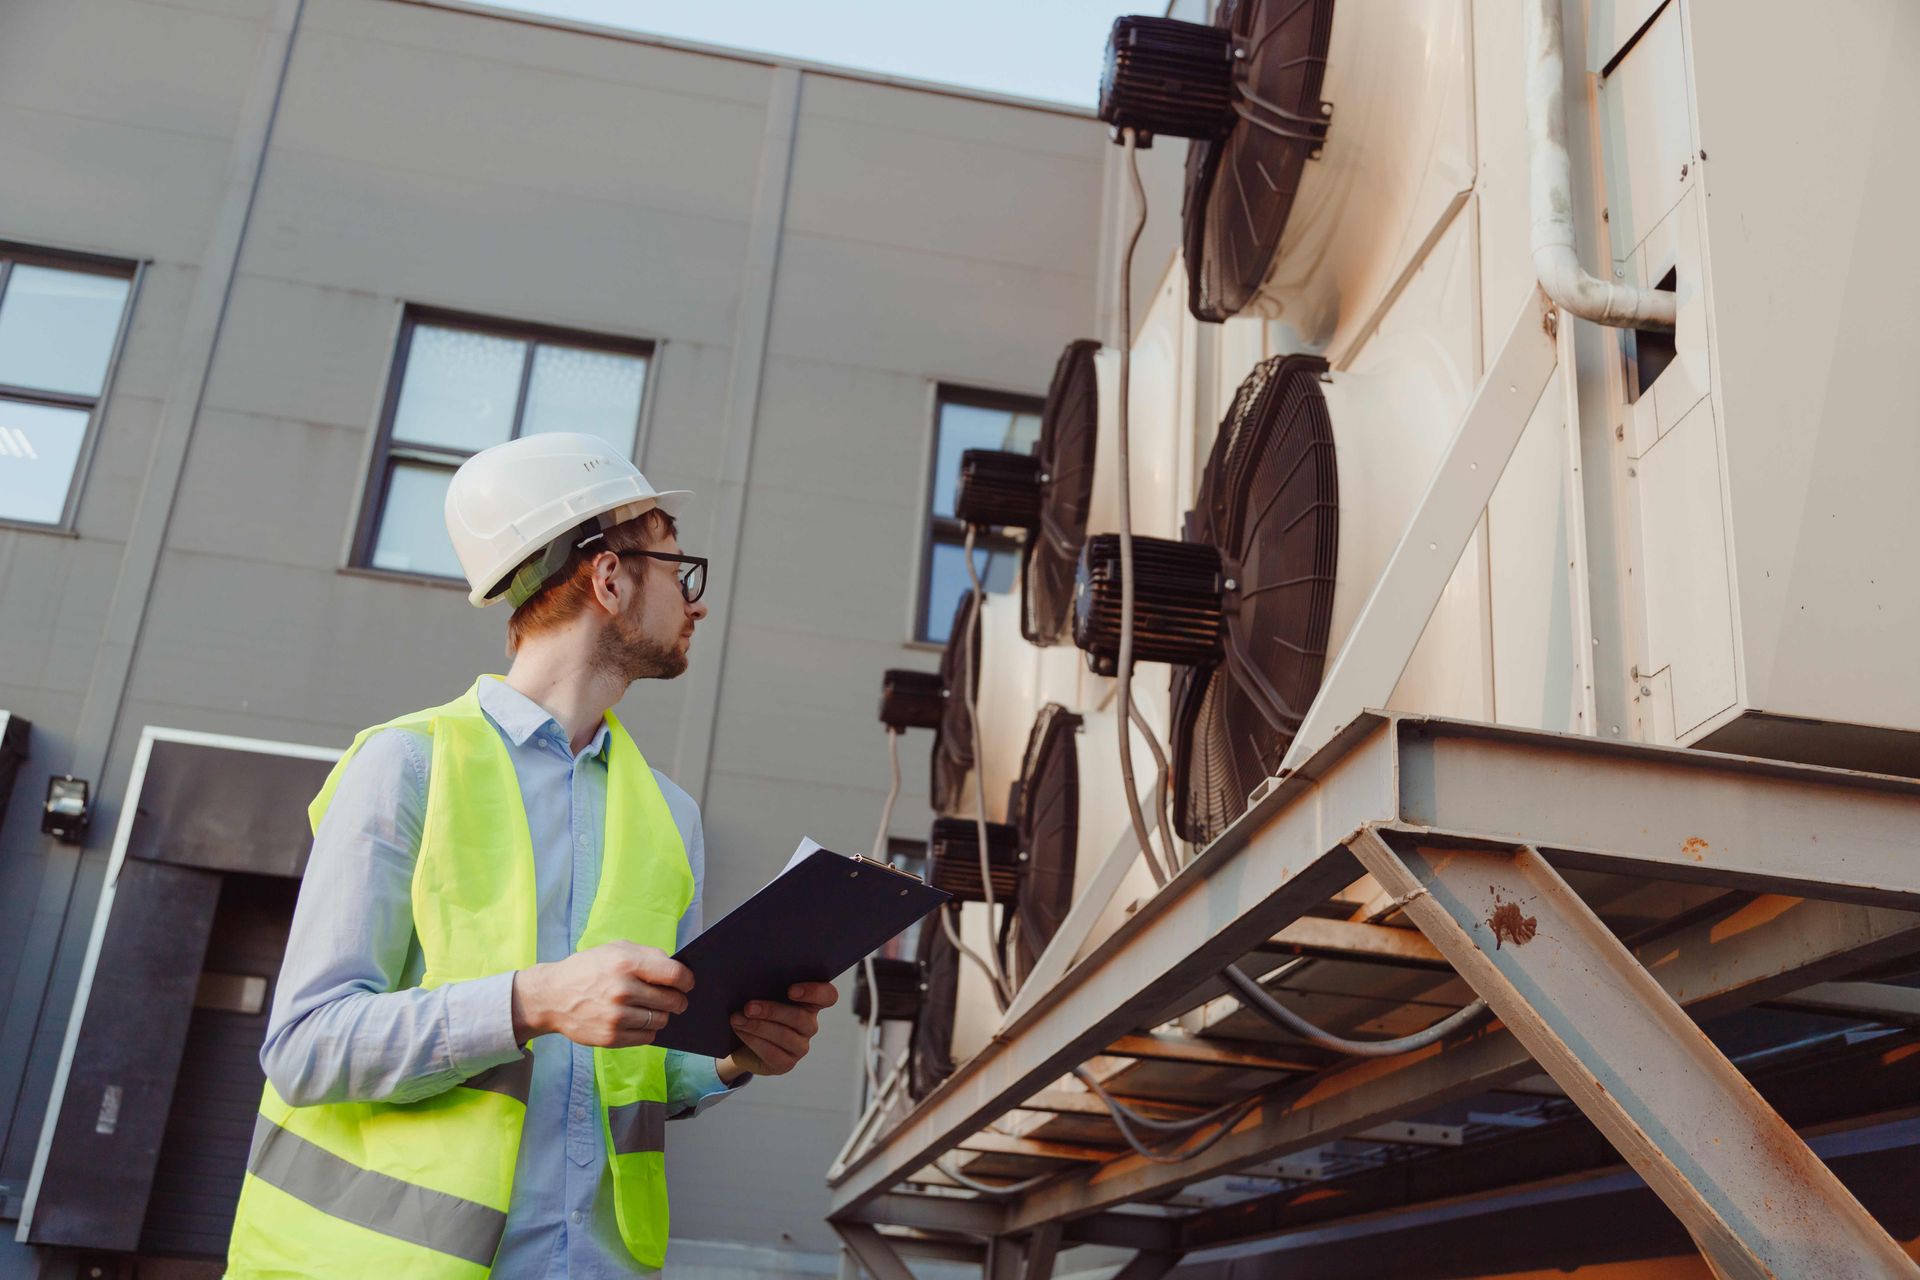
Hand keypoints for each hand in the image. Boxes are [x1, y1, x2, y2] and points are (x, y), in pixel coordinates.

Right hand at [512, 941, 692, 1047]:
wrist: (551, 996)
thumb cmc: (587, 969)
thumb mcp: (615, 949)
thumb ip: (648, 955)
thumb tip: (677, 968)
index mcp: (626, 963)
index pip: (674, 975)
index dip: (687, 980)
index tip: (688, 983)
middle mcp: (622, 990)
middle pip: (671, 1000)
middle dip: (678, 1000)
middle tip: (676, 1000)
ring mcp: (616, 1016)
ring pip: (661, 1020)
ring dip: (661, 1015)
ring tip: (652, 1009)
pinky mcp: (611, 1037)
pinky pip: (647, 1037)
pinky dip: (648, 1030)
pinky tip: (639, 1020)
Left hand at [720, 982, 837, 1079]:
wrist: (742, 1043)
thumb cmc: (756, 1011)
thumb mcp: (763, 995)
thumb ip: (767, 986)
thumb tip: (752, 980)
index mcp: (810, 1003)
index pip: (828, 996)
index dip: (815, 992)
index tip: (791, 990)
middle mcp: (810, 1025)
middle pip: (801, 1018)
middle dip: (772, 1011)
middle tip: (748, 1007)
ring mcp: (800, 1047)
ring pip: (785, 1036)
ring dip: (758, 1026)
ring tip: (737, 1019)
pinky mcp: (786, 1064)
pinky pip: (773, 1053)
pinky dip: (753, 1041)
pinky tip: (741, 1032)